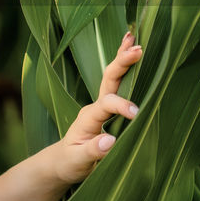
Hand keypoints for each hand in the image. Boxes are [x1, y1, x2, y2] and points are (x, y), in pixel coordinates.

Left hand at [49, 31, 142, 184]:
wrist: (62, 162)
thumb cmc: (70, 163)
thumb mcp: (78, 161)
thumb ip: (93, 151)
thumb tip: (110, 141)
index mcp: (88, 117)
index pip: (107, 104)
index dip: (122, 105)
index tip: (136, 113)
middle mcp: (94, 107)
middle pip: (109, 79)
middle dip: (122, 64)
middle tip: (138, 50)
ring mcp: (100, 105)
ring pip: (113, 76)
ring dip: (122, 57)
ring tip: (133, 37)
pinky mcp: (107, 108)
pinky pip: (117, 84)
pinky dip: (124, 66)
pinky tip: (130, 51)